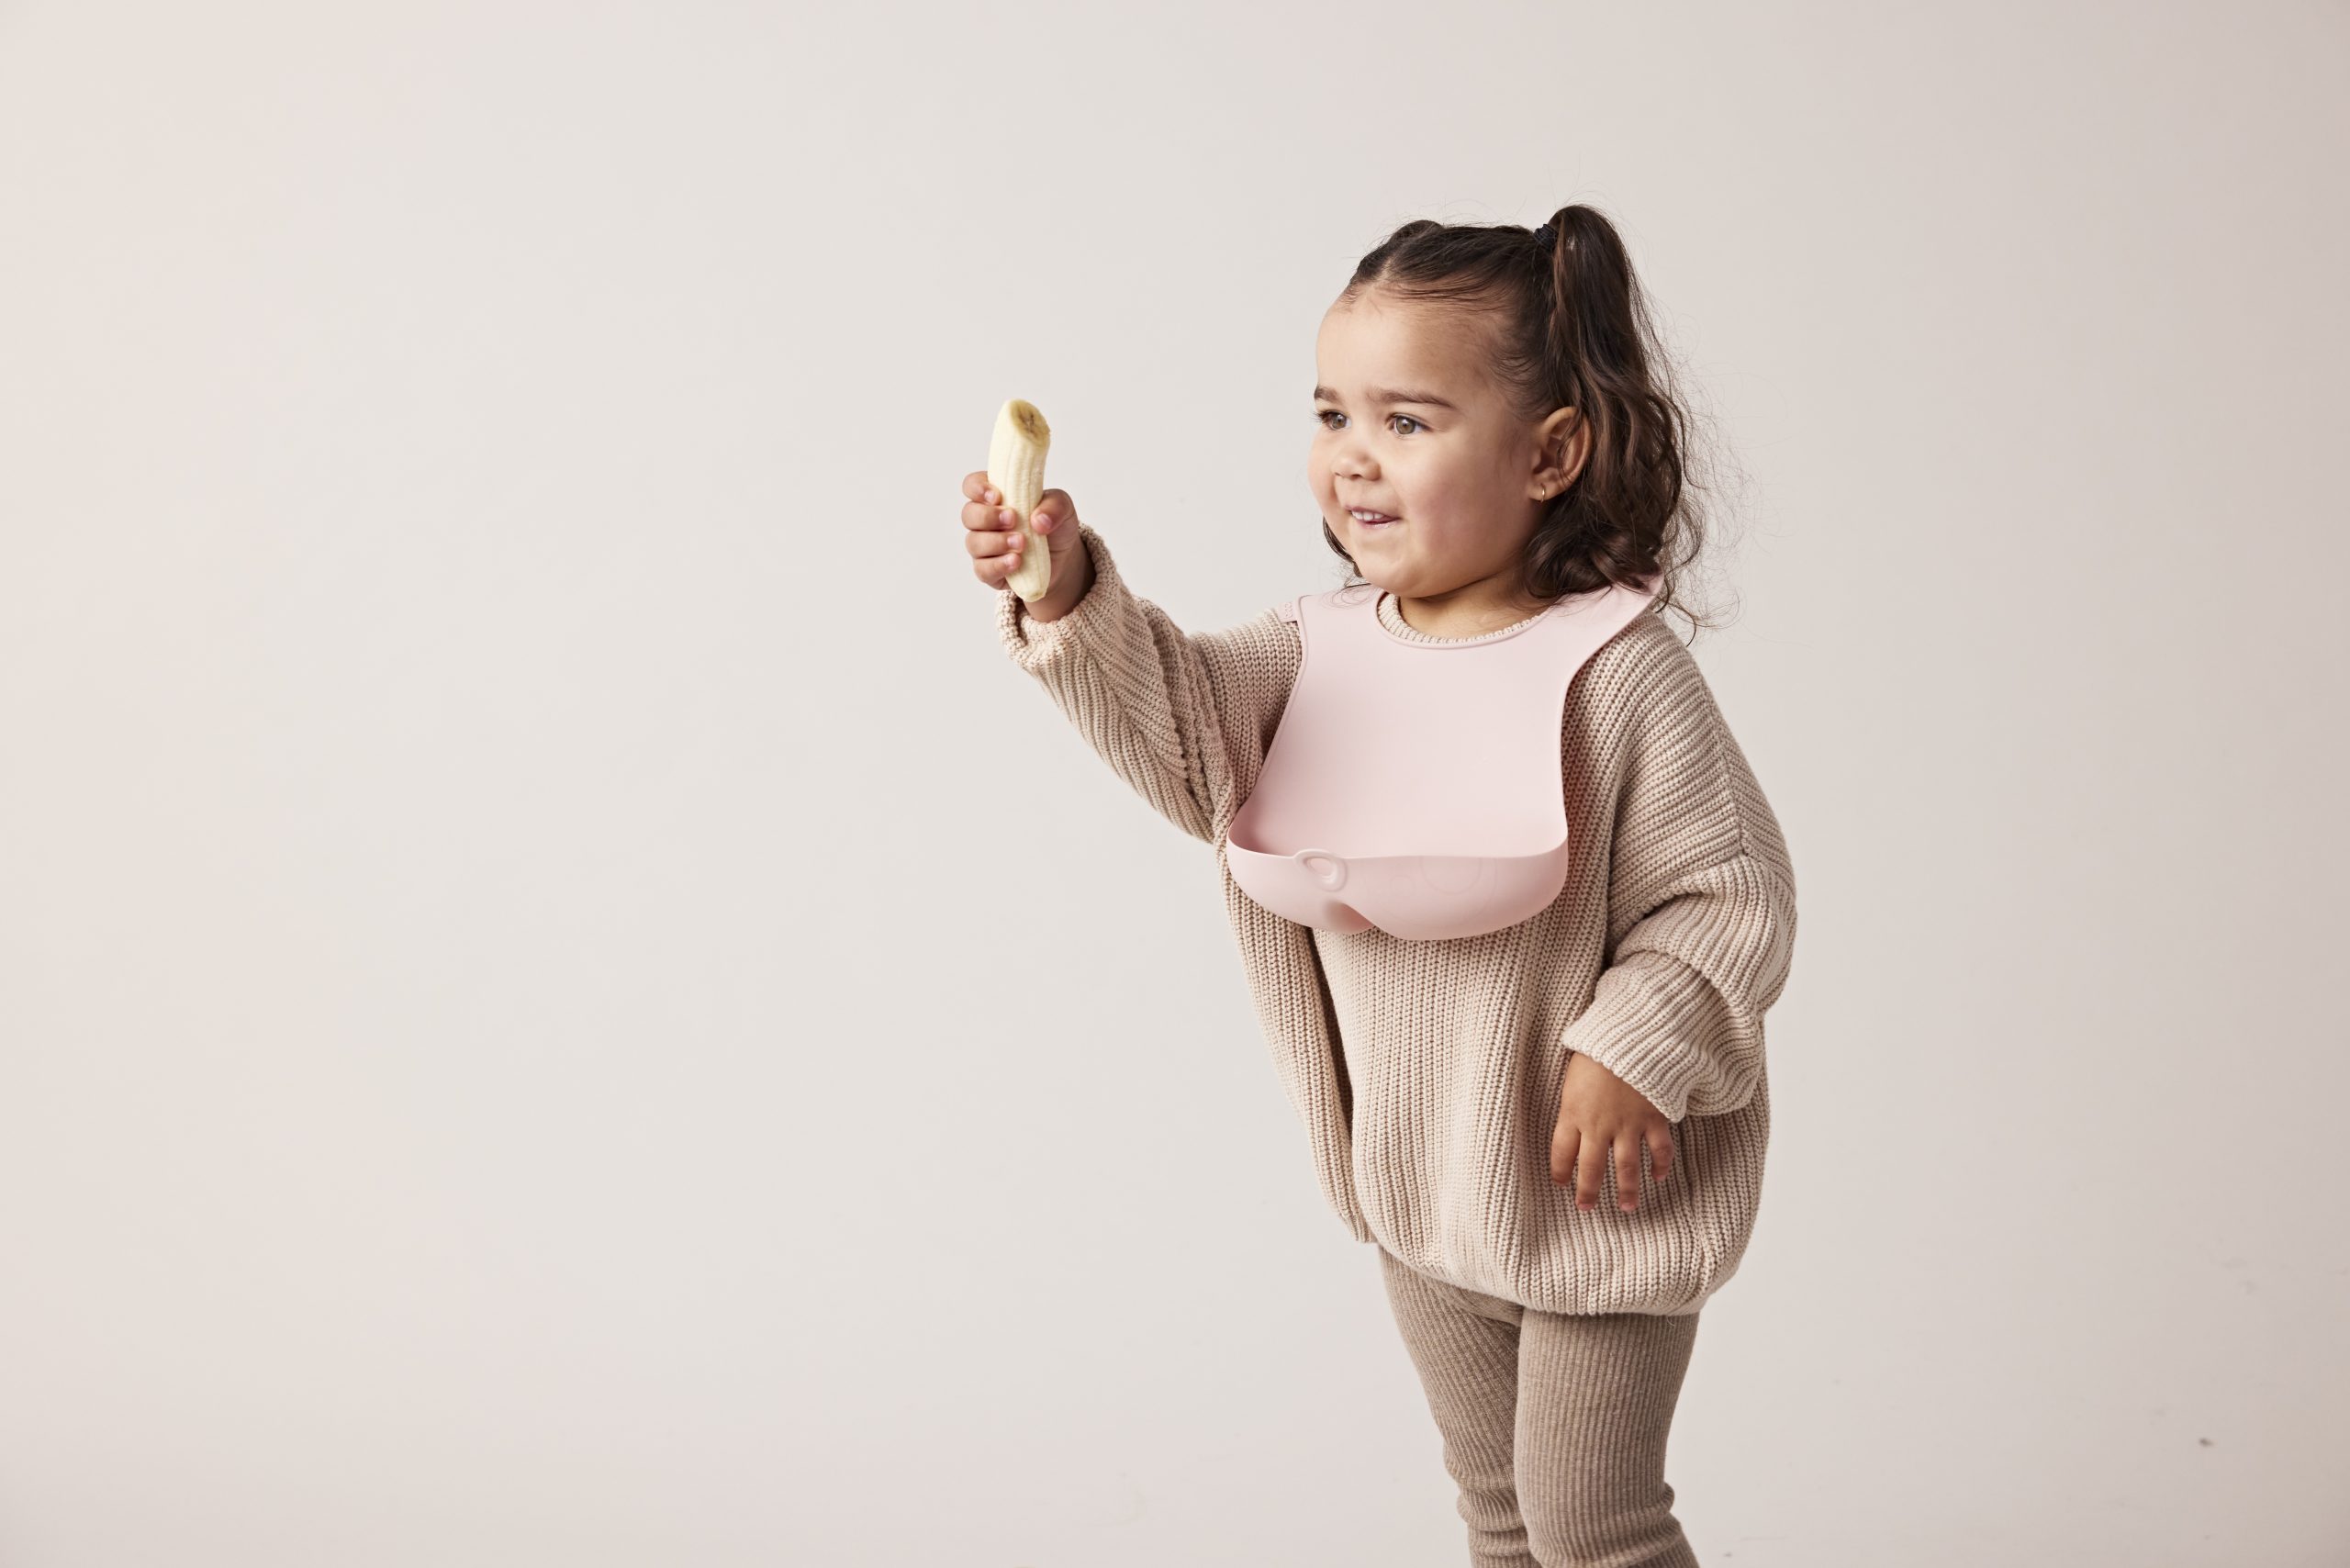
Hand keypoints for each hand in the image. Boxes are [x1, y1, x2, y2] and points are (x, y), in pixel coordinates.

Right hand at [961, 470, 1084, 607]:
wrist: (1063, 558)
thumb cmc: (1053, 525)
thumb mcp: (1063, 508)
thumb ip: (1054, 506)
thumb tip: (1039, 520)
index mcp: (996, 497)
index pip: (972, 485)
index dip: (978, 488)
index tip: (996, 496)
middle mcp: (984, 520)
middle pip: (968, 514)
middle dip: (988, 517)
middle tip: (1012, 519)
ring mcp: (984, 546)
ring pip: (974, 542)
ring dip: (997, 542)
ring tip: (1021, 543)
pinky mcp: (988, 570)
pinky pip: (982, 569)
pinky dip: (998, 565)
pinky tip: (1016, 562)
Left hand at [1550, 1051, 1675, 1211]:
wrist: (1628, 1036)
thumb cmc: (1595, 1050)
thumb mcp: (1571, 1077)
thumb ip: (1572, 1103)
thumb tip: (1571, 1119)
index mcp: (1572, 1113)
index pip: (1561, 1153)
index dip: (1560, 1172)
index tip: (1560, 1184)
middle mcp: (1598, 1125)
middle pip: (1591, 1169)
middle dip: (1589, 1192)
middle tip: (1587, 1208)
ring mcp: (1627, 1125)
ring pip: (1626, 1168)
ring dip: (1627, 1190)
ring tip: (1628, 1207)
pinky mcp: (1653, 1118)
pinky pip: (1659, 1149)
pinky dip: (1661, 1165)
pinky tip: (1658, 1177)